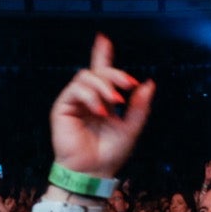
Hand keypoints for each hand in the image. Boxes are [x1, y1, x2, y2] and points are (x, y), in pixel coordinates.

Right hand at [50, 35, 153, 177]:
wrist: (94, 172)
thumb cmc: (110, 154)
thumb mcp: (131, 128)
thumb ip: (139, 107)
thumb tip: (148, 83)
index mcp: (102, 101)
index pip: (101, 73)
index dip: (102, 55)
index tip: (104, 39)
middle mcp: (87, 99)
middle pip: (97, 72)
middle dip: (114, 74)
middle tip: (128, 85)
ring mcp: (74, 102)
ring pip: (86, 77)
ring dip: (103, 86)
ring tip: (114, 103)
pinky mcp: (62, 108)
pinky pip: (75, 90)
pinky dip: (90, 97)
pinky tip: (100, 110)